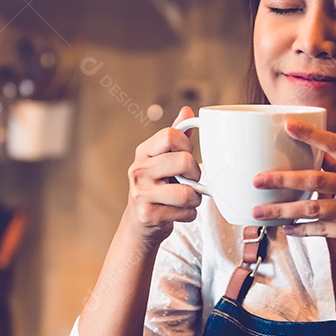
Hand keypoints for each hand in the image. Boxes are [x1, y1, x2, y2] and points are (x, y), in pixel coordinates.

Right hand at [123, 106, 202, 244]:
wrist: (140, 224)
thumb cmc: (157, 187)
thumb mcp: (162, 160)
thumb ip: (176, 137)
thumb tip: (187, 111)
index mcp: (144, 151)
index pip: (172, 135)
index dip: (188, 145)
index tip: (188, 155)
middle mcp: (139, 170)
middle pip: (184, 161)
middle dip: (196, 174)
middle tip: (192, 180)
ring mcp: (141, 193)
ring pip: (187, 193)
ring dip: (196, 199)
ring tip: (188, 198)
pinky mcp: (148, 214)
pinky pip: (186, 212)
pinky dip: (189, 214)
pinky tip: (180, 212)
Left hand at [251, 121, 335, 259]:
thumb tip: (315, 155)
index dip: (311, 134)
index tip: (286, 125)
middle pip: (316, 180)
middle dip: (283, 179)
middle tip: (257, 180)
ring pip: (314, 209)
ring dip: (283, 210)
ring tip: (259, 213)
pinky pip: (323, 230)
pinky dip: (302, 229)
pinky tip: (286, 228)